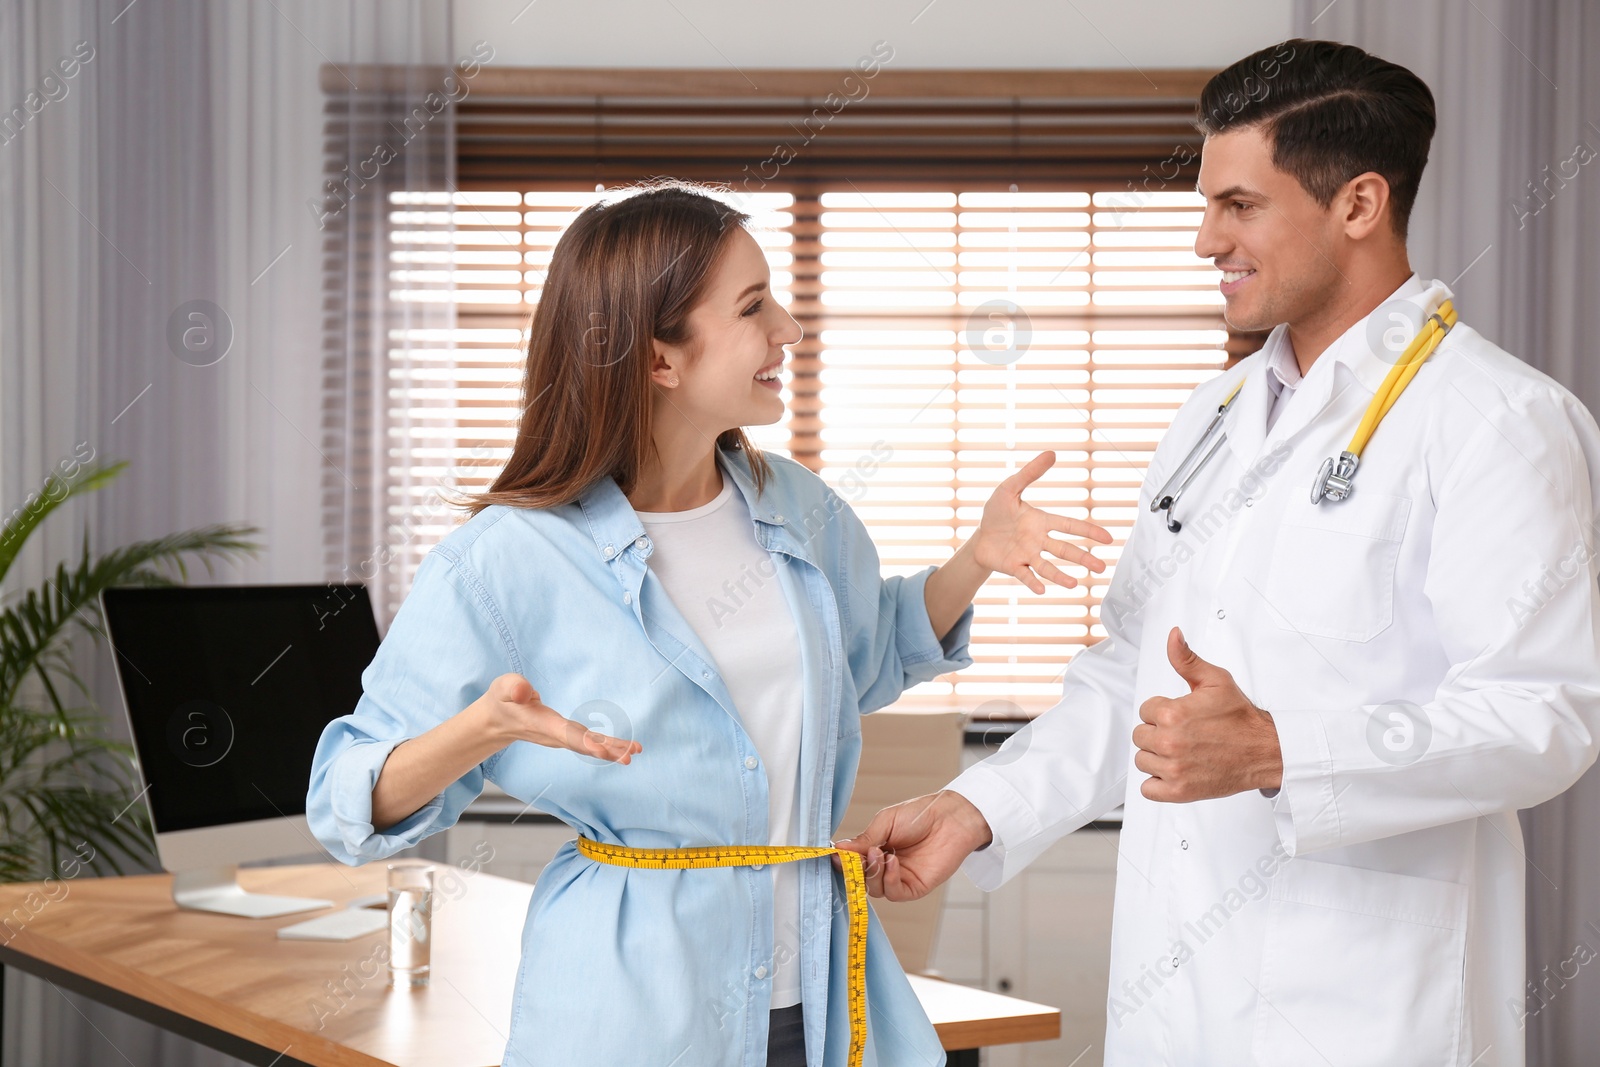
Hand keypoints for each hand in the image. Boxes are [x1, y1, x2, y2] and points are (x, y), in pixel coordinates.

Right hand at [473, 674, 640, 763]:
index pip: (565, 735)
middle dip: (606, 752)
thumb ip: (512, 688)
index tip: (602, 751)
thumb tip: (523, 691)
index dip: (584, 743)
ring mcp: (562, 737)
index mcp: (542, 725)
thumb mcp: (502, 688)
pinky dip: (608, 746)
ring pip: (590, 746)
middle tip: (628, 757)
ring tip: (635, 752)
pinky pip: (590, 743)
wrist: (496, 720)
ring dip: (613, 750)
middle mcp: (555, 735)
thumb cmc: (501, 701)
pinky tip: (627, 748)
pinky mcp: (567, 735)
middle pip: (583, 746)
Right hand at [835, 791, 992, 901]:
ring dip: (874, 873)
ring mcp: (900, 878)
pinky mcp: (915, 887)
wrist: (949, 818)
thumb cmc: (919, 815)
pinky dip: (889, 880)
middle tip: (859, 855)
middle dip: (857, 869)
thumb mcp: (885, 822)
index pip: (853, 863)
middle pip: (861, 880)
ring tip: (880, 853)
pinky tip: (892, 862)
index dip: (843, 862)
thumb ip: (864, 839)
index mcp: (876, 849)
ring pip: (875, 890)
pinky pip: (894, 894)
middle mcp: (886, 866)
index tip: (835, 855)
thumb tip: (838, 849)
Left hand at [970, 451, 1111, 593]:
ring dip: (1061, 576)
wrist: (979, 536)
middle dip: (1083, 558)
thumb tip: (1051, 453)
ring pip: (1048, 566)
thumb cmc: (996, 512)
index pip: (1069, 526)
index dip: (1089, 531)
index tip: (1108, 539)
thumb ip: (1029, 474)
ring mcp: (1027, 555)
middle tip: (1102, 567)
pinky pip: (1026, 575)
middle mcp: (1039, 541)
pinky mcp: (1014, 567)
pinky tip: (1042, 590)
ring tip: (1074, 584)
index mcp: (1042, 521)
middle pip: (1065, 550)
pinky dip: (1033, 582)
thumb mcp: (1009, 489)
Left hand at [1133, 628, 1280, 801]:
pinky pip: (1148, 789)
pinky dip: (1158, 783)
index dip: (1162, 711)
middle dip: (1158, 733)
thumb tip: (1173, 636)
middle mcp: (1169, 742)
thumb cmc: (1240, 717)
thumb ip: (1186, 659)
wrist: (1264, 750)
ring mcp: (1173, 769)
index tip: (1182, 716)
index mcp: (1172, 714)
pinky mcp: (1179, 791)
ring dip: (1157, 757)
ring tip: (1182, 752)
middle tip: (1184, 734)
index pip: (1145, 711)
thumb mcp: (1215, 680)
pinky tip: (1176, 771)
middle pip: (1141, 736)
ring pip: (1142, 760)